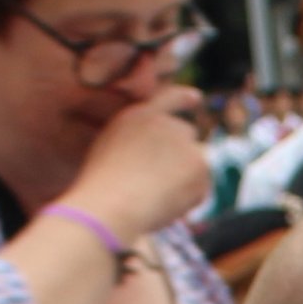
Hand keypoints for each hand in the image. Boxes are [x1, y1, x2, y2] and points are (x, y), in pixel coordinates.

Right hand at [67, 93, 217, 240]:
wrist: (111, 205)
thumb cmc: (101, 190)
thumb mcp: (107, 153)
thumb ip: (136, 145)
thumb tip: (156, 159)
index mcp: (137, 116)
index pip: (167, 98)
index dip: (183, 98)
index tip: (196, 98)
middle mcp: (164, 122)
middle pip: (186, 133)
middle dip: (181, 153)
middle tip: (161, 181)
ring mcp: (184, 141)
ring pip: (196, 162)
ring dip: (185, 178)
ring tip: (157, 196)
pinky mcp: (199, 164)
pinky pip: (202, 187)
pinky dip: (190, 199)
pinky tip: (167, 204)